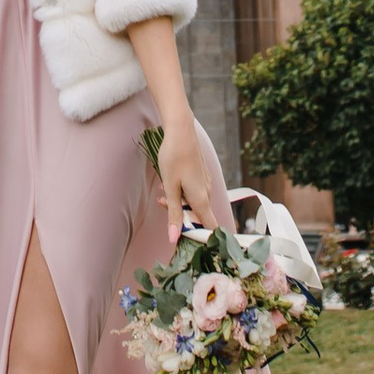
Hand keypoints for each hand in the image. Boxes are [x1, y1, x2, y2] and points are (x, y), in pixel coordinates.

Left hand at [151, 107, 229, 239]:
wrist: (181, 130)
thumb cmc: (174, 158)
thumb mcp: (170, 188)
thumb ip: (173, 214)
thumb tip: (174, 238)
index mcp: (202, 200)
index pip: (211, 227)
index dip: (203, 238)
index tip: (189, 242)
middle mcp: (207, 193)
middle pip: (199, 216)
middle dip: (181, 216)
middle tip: (162, 204)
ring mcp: (206, 184)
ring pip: (194, 203)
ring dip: (179, 204)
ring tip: (162, 193)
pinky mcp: (201, 176)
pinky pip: (194, 193)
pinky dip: (182, 194)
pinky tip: (169, 183)